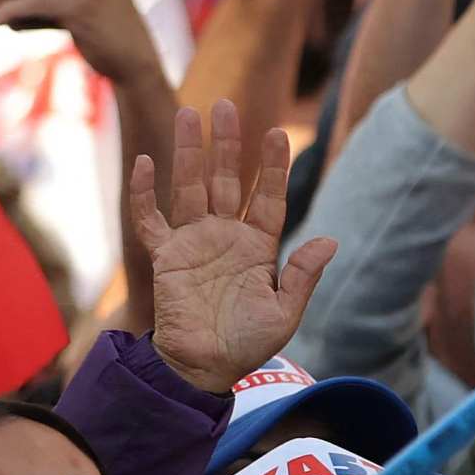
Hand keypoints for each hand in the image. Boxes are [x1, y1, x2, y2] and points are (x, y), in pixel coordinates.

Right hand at [130, 102, 337, 393]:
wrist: (203, 370)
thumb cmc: (246, 346)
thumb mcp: (284, 313)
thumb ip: (302, 275)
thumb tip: (329, 240)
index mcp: (258, 247)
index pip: (268, 198)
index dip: (274, 168)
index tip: (279, 134)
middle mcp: (225, 236)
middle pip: (227, 181)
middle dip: (228, 145)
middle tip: (227, 105)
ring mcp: (193, 243)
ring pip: (191, 188)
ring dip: (190, 153)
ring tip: (190, 113)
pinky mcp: (165, 257)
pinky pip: (151, 219)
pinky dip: (145, 193)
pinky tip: (146, 162)